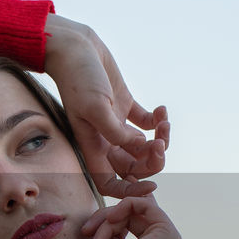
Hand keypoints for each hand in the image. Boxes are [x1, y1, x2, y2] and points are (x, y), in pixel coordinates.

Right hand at [43, 14, 170, 198]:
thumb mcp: (95, 106)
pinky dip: (158, 122)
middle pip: (133, 166)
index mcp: (92, 146)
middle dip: (152, 160)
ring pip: (143, 146)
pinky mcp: (123, 105)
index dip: (130, 191)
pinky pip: (146, 124)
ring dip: (159, 139)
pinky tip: (161, 109)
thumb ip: (116, 132)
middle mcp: (103, 138)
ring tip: (165, 123)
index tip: (151, 186)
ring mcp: (115, 122)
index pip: (109, 183)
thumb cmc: (78, 76)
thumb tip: (139, 148)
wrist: (74, 47)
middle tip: (161, 143)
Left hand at [80, 193, 182, 238]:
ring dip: (108, 219)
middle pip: (133, 215)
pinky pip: (144, 204)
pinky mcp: (169, 235)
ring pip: (135, 210)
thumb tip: (113, 212)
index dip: (108, 220)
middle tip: (85, 232)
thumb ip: (113, 232)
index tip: (85, 231)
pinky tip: (110, 219)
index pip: (132, 222)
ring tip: (92, 237)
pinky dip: (123, 206)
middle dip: (104, 219)